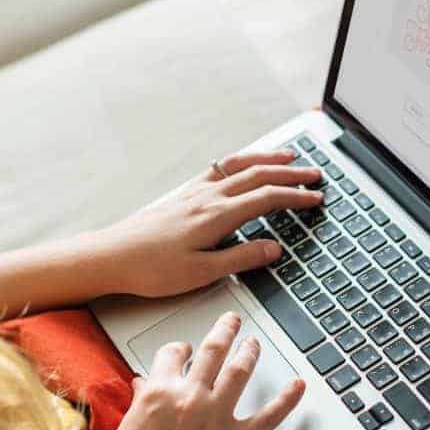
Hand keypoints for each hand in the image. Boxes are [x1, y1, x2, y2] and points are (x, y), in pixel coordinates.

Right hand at [88, 312, 305, 429]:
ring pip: (239, 371)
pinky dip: (286, 400)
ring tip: (254, 343)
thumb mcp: (128, 427)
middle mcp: (190, 398)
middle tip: (232, 321)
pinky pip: (268, 417)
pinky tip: (297, 386)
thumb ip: (142, 400)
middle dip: (225, 329)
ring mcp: (215, 419)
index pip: (174, 352)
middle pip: (213, 350)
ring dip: (250, 351)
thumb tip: (145, 384)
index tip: (186, 349)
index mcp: (159, 390)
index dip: (181, 348)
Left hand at [92, 149, 321, 297]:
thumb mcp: (201, 273)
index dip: (296, 197)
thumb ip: (241, 259)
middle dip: (291, 174)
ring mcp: (195, 192)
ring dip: (267, 159)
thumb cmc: (152, 268)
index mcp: (217, 216)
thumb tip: (274, 248)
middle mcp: (208, 197)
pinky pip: (219, 168)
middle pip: (258, 176)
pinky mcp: (184, 194)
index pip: (267, 199)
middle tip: (315, 173)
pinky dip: (240, 161)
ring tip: (288, 156)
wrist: (113, 255)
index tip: (317, 197)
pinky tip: (242, 163)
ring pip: (239, 166)